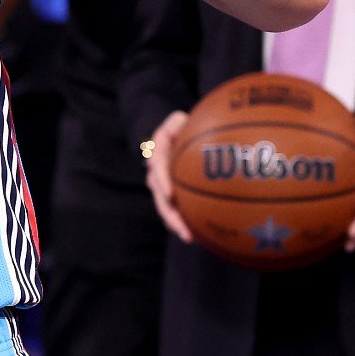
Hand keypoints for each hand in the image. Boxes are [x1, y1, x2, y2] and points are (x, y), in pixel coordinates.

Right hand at [143, 110, 193, 242]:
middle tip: (181, 227)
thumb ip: (180, 121)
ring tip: (189, 237)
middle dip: (168, 212)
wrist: (184, 135)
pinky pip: (176, 209)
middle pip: (159, 194)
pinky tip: (198, 235)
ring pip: (165, 206)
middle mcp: (157, 169)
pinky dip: (184, 222)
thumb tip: (189, 124)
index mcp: (158, 148)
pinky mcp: (173, 195)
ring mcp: (163, 184)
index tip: (170, 193)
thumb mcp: (180, 118)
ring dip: (175, 222)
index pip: (157, 163)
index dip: (161, 179)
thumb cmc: (185, 125)